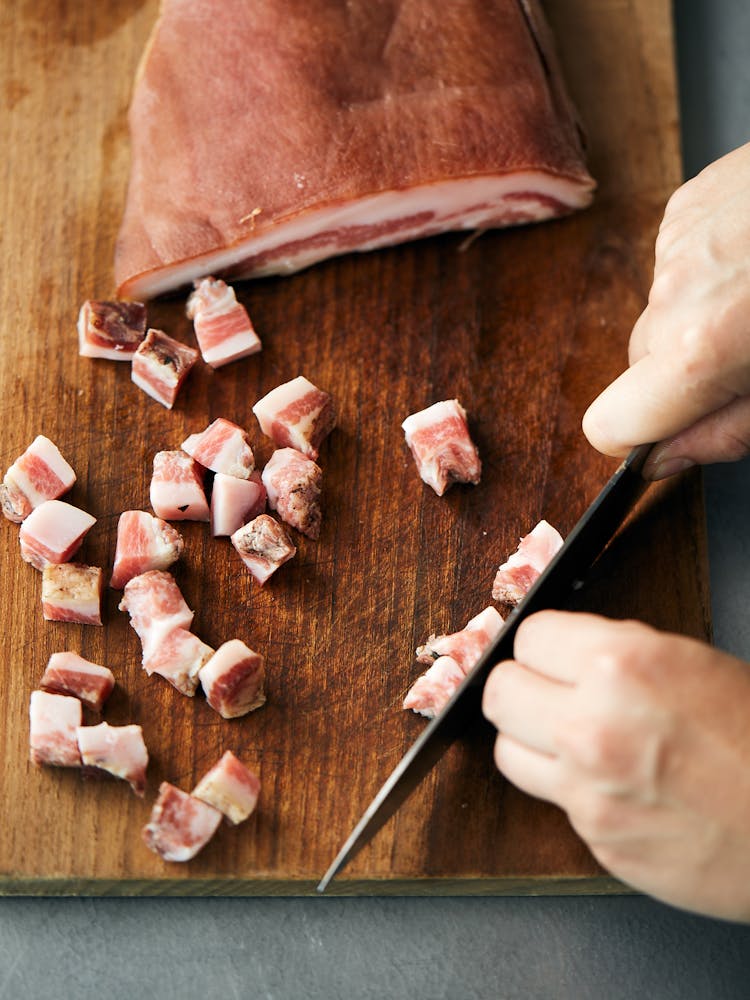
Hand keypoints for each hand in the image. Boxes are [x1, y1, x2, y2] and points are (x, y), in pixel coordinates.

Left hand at [482, 610, 749, 920]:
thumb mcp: (692, 662)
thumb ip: (617, 653)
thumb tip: (566, 652)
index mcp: (621, 665)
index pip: (528, 636)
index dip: (544, 644)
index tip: (552, 653)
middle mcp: (592, 725)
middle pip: (498, 691)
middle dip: (523, 686)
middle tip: (548, 692)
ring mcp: (588, 788)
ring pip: (506, 749)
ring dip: (531, 740)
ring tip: (572, 739)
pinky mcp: (595, 839)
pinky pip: (552, 801)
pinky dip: (572, 790)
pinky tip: (613, 784)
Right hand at [582, 142, 749, 479]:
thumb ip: (726, 433)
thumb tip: (665, 458)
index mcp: (701, 352)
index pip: (608, 425)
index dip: (636, 436)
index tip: (669, 430)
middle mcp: (674, 295)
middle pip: (639, 365)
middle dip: (683, 372)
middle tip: (749, 354)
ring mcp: (676, 244)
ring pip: (662, 313)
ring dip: (701, 316)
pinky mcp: (687, 205)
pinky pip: (677, 265)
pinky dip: (711, 271)